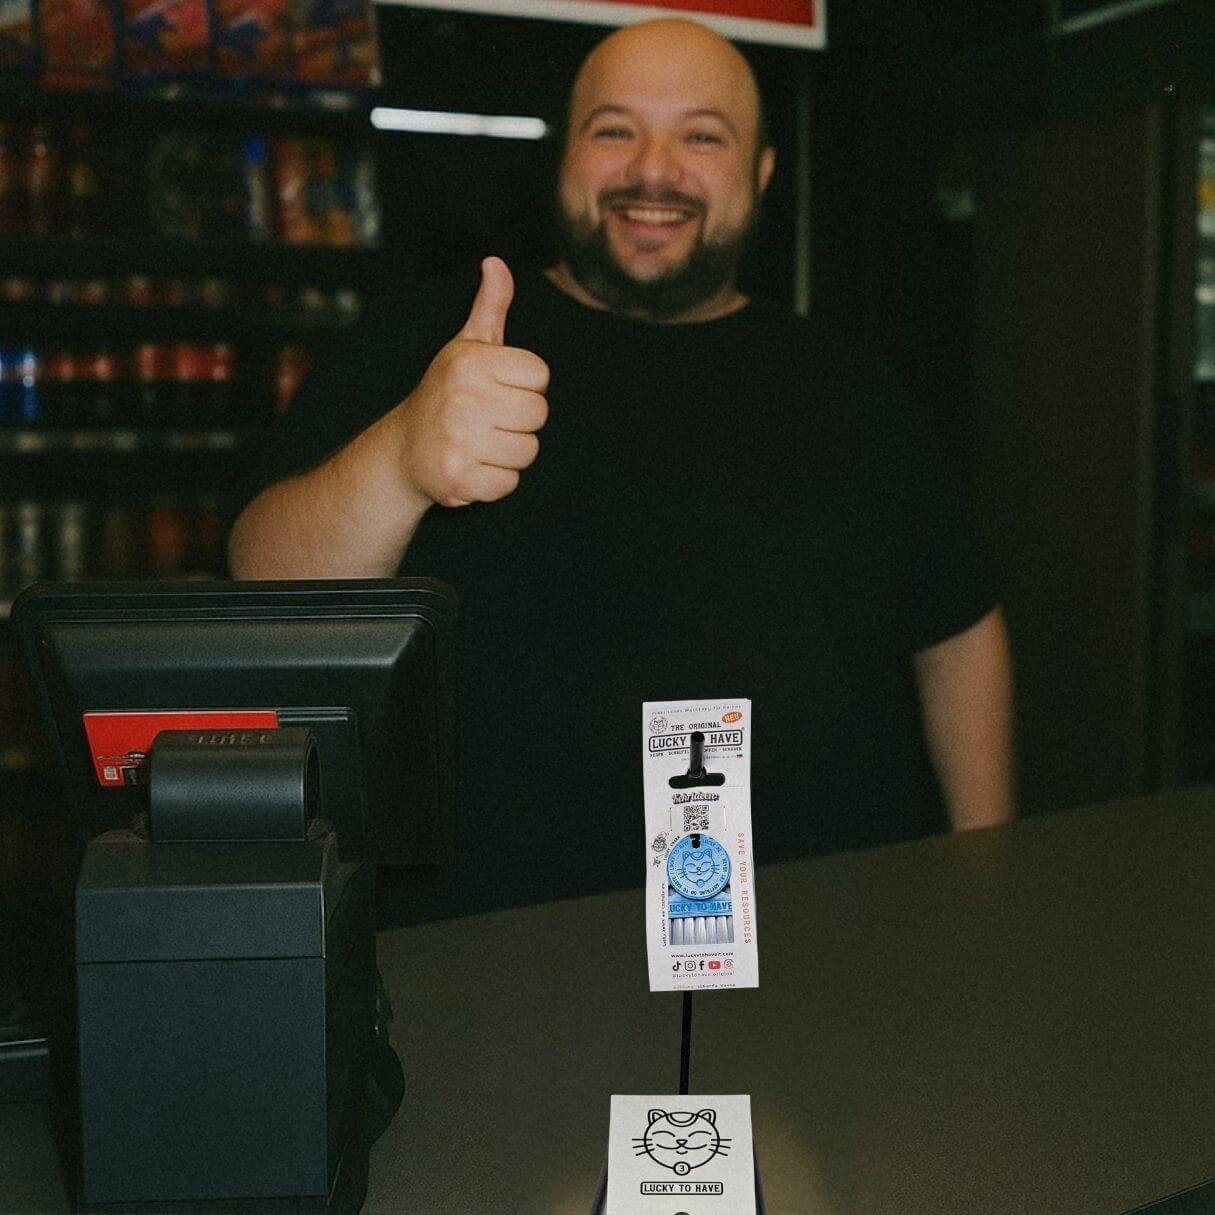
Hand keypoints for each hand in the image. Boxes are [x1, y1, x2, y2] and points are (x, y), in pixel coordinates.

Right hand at [392, 257, 548, 508]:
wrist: (403, 450)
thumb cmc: (446, 393)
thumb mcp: (465, 346)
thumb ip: (489, 307)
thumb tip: (497, 262)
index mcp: (470, 363)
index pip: (540, 375)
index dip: (524, 384)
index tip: (497, 389)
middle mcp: (462, 400)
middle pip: (538, 414)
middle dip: (520, 421)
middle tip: (489, 420)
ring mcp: (459, 442)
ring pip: (528, 451)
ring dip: (509, 453)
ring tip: (481, 443)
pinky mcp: (459, 481)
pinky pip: (510, 483)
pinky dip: (496, 481)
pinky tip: (474, 467)